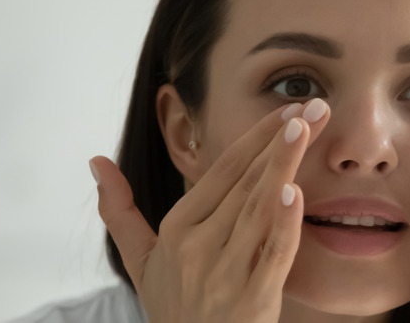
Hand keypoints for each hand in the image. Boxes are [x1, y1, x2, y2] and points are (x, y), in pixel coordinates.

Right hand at [90, 99, 329, 322]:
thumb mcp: (140, 260)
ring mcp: (224, 272)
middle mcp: (198, 245)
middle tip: (313, 106)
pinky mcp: (251, 299)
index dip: (255, 137)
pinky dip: (285, 223)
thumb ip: (119, 211)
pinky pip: (272, 254)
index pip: (223, 171)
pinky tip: (296, 190)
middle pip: (246, 181)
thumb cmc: (174, 306)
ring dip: (285, 164)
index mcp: (178, 228)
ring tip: (307, 128)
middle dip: (281, 140)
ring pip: (259, 208)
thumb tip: (96, 161)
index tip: (286, 111)